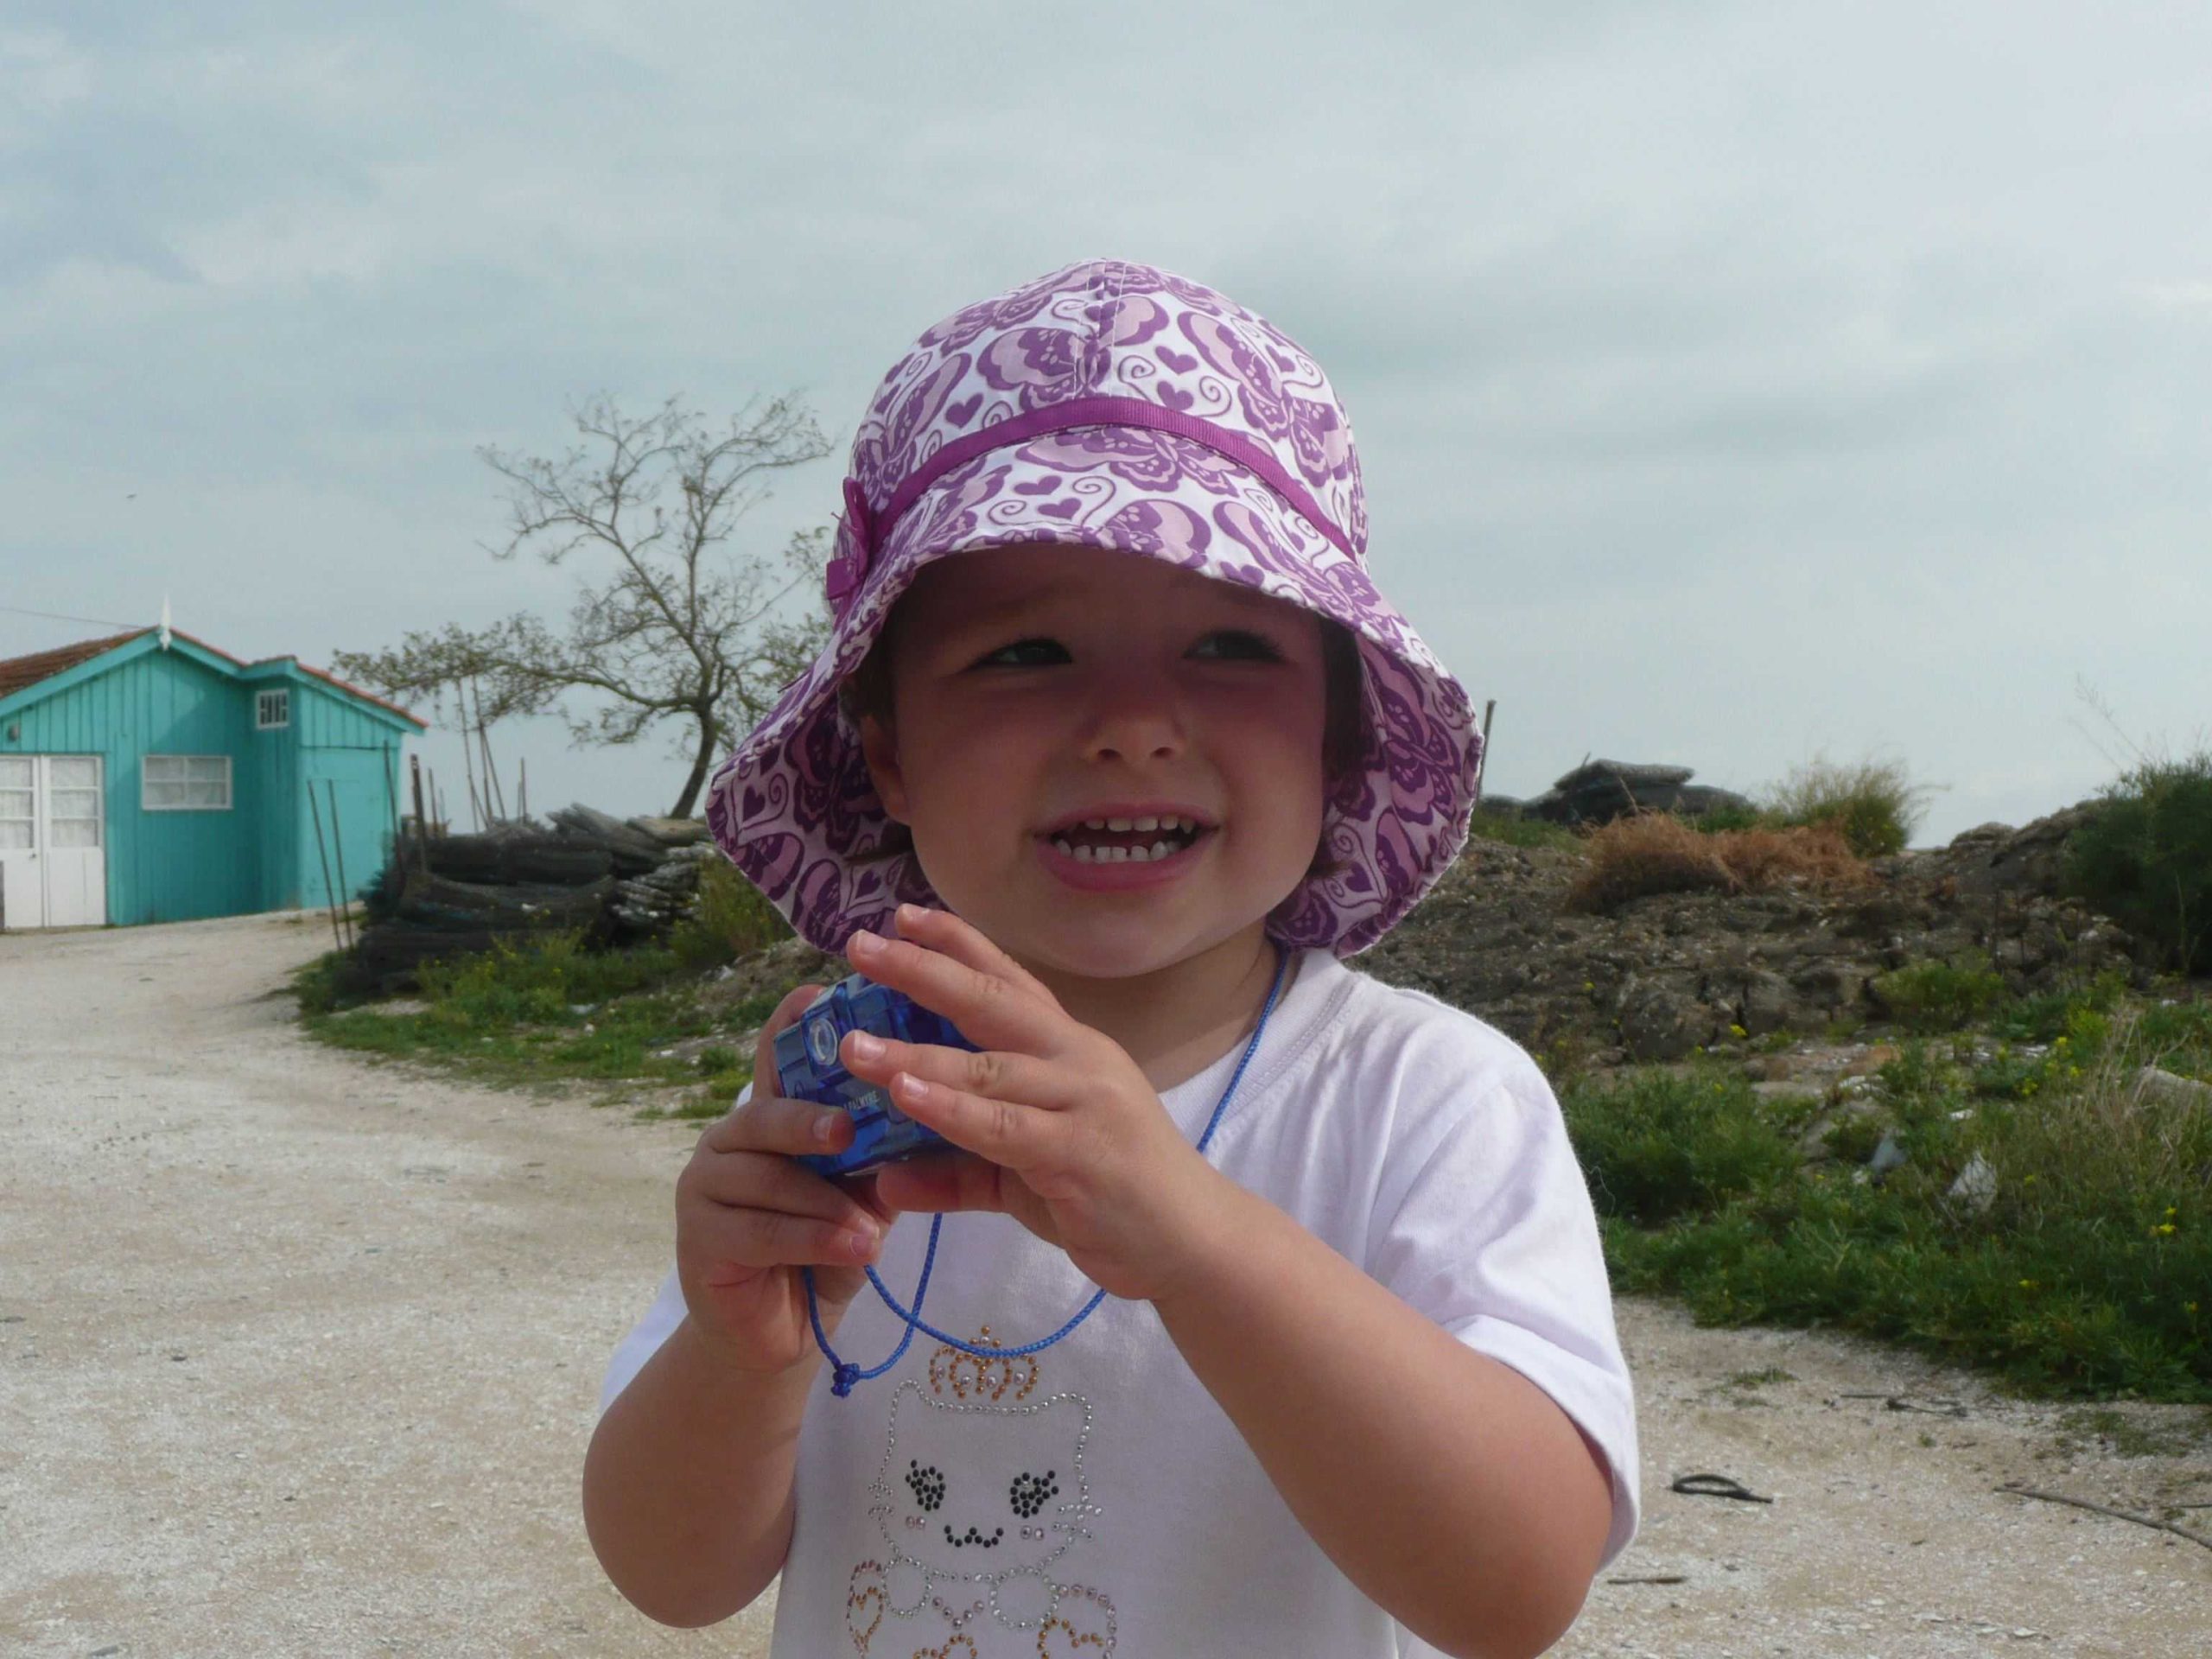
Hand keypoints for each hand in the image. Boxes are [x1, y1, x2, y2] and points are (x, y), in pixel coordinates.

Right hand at [672, 982, 900, 1374]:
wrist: (780, 1331)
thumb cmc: (828, 1246)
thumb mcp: (864, 1189)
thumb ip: (883, 1147)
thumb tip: (937, 1098)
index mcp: (770, 1112)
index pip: (777, 1056)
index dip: (796, 1025)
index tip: (826, 995)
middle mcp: (729, 1138)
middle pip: (766, 1114)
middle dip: (810, 1121)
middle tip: (849, 1131)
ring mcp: (704, 1187)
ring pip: (765, 1179)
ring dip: (824, 1203)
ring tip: (871, 1228)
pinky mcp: (698, 1239)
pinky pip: (758, 1231)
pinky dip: (812, 1239)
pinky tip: (855, 1249)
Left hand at [832, 904, 1229, 1303]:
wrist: (1191, 1243)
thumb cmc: (1111, 1196)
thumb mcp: (1022, 1175)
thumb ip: (957, 1170)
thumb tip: (882, 1180)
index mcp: (1070, 1048)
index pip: (1008, 981)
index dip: (955, 945)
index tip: (901, 916)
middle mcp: (1078, 1059)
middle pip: (992, 1001)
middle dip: (922, 970)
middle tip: (860, 945)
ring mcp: (1084, 1102)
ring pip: (989, 1067)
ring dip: (915, 1053)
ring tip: (853, 1044)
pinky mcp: (1081, 1152)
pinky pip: (1004, 1125)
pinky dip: (951, 1108)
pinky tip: (905, 1094)